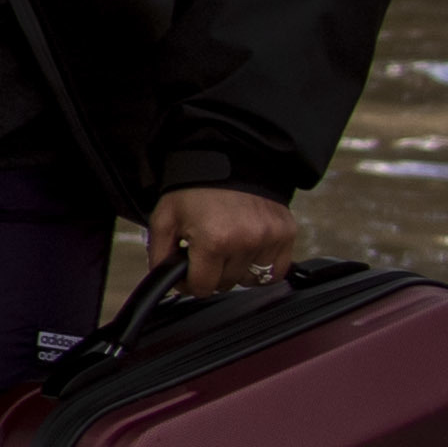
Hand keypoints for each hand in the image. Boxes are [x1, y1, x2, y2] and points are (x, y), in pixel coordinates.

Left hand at [144, 185, 300, 298]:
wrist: (230, 159)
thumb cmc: (195, 189)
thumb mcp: (164, 219)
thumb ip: (160, 254)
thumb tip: (165, 281)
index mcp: (214, 240)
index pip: (203, 287)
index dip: (190, 283)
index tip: (187, 272)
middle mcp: (246, 241)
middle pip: (227, 284)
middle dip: (212, 273)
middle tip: (206, 252)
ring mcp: (270, 238)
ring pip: (251, 279)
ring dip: (237, 271)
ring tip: (227, 249)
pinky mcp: (287, 233)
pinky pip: (276, 271)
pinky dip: (262, 268)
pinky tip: (248, 253)